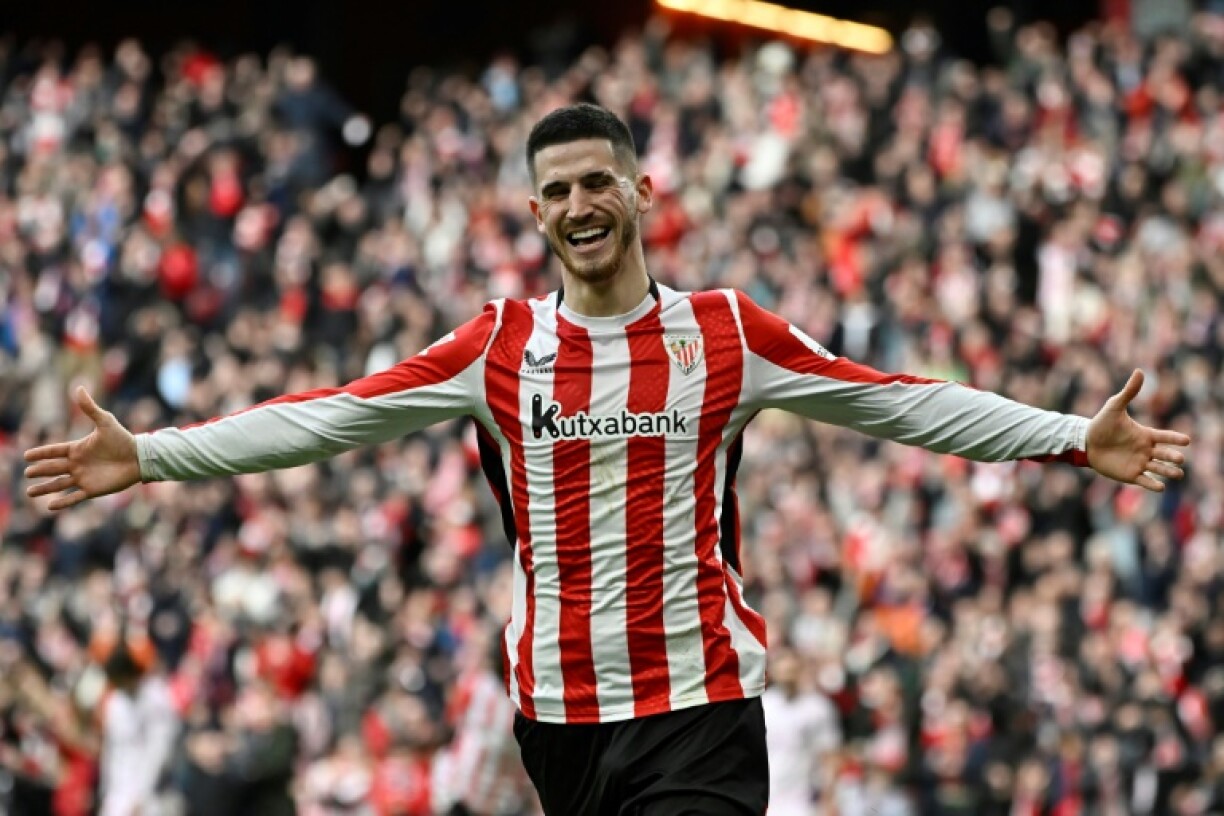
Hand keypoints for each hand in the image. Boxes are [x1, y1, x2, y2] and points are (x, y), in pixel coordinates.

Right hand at [24, 387, 140, 510]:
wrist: (139, 458)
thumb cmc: (122, 439)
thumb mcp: (105, 422)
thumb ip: (90, 408)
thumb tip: (79, 388)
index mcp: (78, 449)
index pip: (54, 451)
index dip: (41, 453)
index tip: (26, 455)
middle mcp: (78, 464)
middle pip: (53, 468)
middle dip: (40, 471)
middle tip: (27, 473)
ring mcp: (84, 478)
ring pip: (59, 484)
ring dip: (45, 488)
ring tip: (29, 492)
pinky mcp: (92, 490)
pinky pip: (74, 498)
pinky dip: (62, 502)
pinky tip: (50, 506)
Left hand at [1086, 369, 1190, 491]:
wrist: (1084, 442)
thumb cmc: (1101, 424)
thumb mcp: (1114, 407)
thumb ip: (1128, 392)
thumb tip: (1139, 371)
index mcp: (1145, 435)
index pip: (1165, 436)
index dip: (1176, 439)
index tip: (1186, 441)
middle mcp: (1146, 450)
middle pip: (1166, 455)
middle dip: (1174, 457)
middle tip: (1179, 459)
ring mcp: (1140, 463)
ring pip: (1160, 469)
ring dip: (1169, 472)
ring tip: (1177, 474)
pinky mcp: (1131, 475)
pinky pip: (1146, 481)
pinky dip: (1154, 485)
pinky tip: (1160, 486)